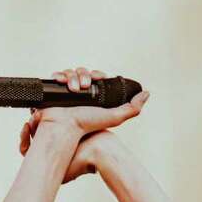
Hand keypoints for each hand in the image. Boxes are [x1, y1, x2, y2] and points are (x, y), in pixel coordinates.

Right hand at [17, 67, 146, 158]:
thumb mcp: (114, 117)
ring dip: (73, 76)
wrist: (66, 130)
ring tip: (74, 89)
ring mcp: (66, 90)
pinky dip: (59, 75)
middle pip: (83, 71)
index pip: (96, 76)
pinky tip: (61, 81)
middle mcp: (80, 91)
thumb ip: (132, 108)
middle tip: (85, 87)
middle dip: (85, 75)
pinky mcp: (54, 90)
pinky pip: (58, 75)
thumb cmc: (88, 126)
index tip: (98, 78)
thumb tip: (146, 93)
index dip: (97, 74)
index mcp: (93, 95)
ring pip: (71, 72)